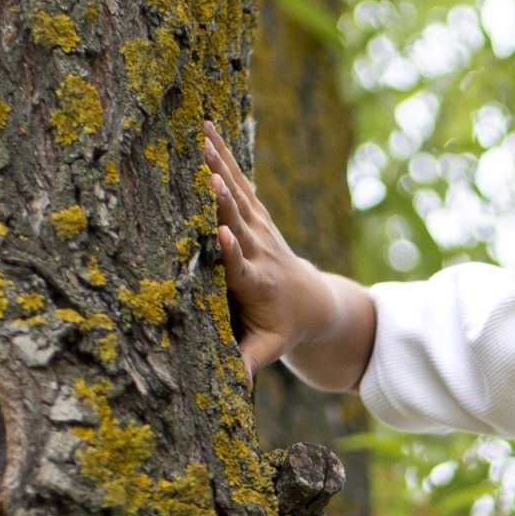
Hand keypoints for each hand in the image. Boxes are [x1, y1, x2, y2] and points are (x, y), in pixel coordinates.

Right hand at [203, 121, 325, 375]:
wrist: (317, 303)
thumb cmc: (284, 330)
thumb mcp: (269, 350)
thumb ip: (249, 362)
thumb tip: (230, 387)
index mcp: (257, 284)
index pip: (242, 266)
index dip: (231, 251)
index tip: (221, 234)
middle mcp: (260, 250)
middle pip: (238, 220)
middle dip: (221, 195)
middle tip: (203, 167)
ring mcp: (261, 229)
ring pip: (238, 193)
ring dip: (218, 163)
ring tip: (197, 134)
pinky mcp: (258, 215)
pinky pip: (240, 182)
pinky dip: (223, 155)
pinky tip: (204, 129)